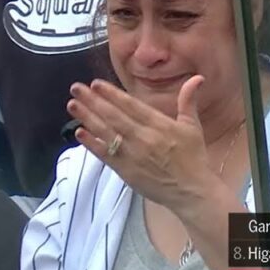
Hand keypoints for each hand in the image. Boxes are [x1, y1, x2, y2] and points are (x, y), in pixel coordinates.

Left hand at [66, 76, 216, 213]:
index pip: (131, 105)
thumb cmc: (193, 158)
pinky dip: (91, 143)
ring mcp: (132, 154)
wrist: (192, 192)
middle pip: (113, 116)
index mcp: (159, 125)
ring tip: (72, 105)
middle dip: (93, 100)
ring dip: (87, 117)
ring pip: (106, 132)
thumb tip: (197, 78)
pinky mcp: (125, 170)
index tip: (95, 84)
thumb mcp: (192, 127)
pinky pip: (105, 154)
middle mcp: (143, 137)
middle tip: (76, 88)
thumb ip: (188, 101)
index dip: (112, 94)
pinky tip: (79, 132)